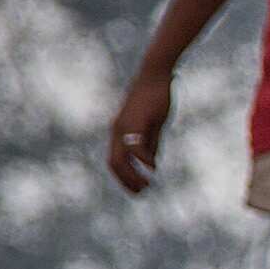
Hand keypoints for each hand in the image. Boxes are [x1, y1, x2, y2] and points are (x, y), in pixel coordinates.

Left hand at [107, 71, 170, 191]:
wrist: (155, 75)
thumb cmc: (155, 98)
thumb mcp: (152, 125)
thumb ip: (150, 143)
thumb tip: (150, 163)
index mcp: (119, 132)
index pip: (115, 161)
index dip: (124, 177)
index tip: (137, 189)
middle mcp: (117, 131)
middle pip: (115, 163)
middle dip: (126, 181)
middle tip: (142, 192)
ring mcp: (125, 126)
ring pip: (122, 158)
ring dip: (133, 175)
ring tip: (147, 185)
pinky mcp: (136, 121)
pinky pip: (136, 146)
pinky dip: (143, 160)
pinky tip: (152, 168)